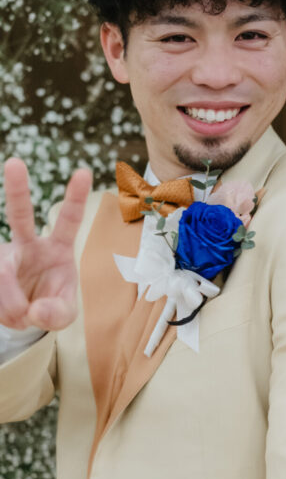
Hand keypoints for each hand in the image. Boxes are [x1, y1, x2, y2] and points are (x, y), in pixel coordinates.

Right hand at [0, 158, 91, 330]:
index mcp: (58, 248)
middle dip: (17, 189)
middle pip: (20, 215)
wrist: (22, 315)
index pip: (69, 220)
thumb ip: (57, 314)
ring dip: (11, 302)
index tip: (83, 171)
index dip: (75, 197)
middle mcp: (28, 245)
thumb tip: (35, 310)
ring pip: (2, 271)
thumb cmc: (49, 306)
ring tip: (22, 316)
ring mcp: (3, 255)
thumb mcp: (63, 315)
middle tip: (16, 162)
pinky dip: (3, 310)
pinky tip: (9, 315)